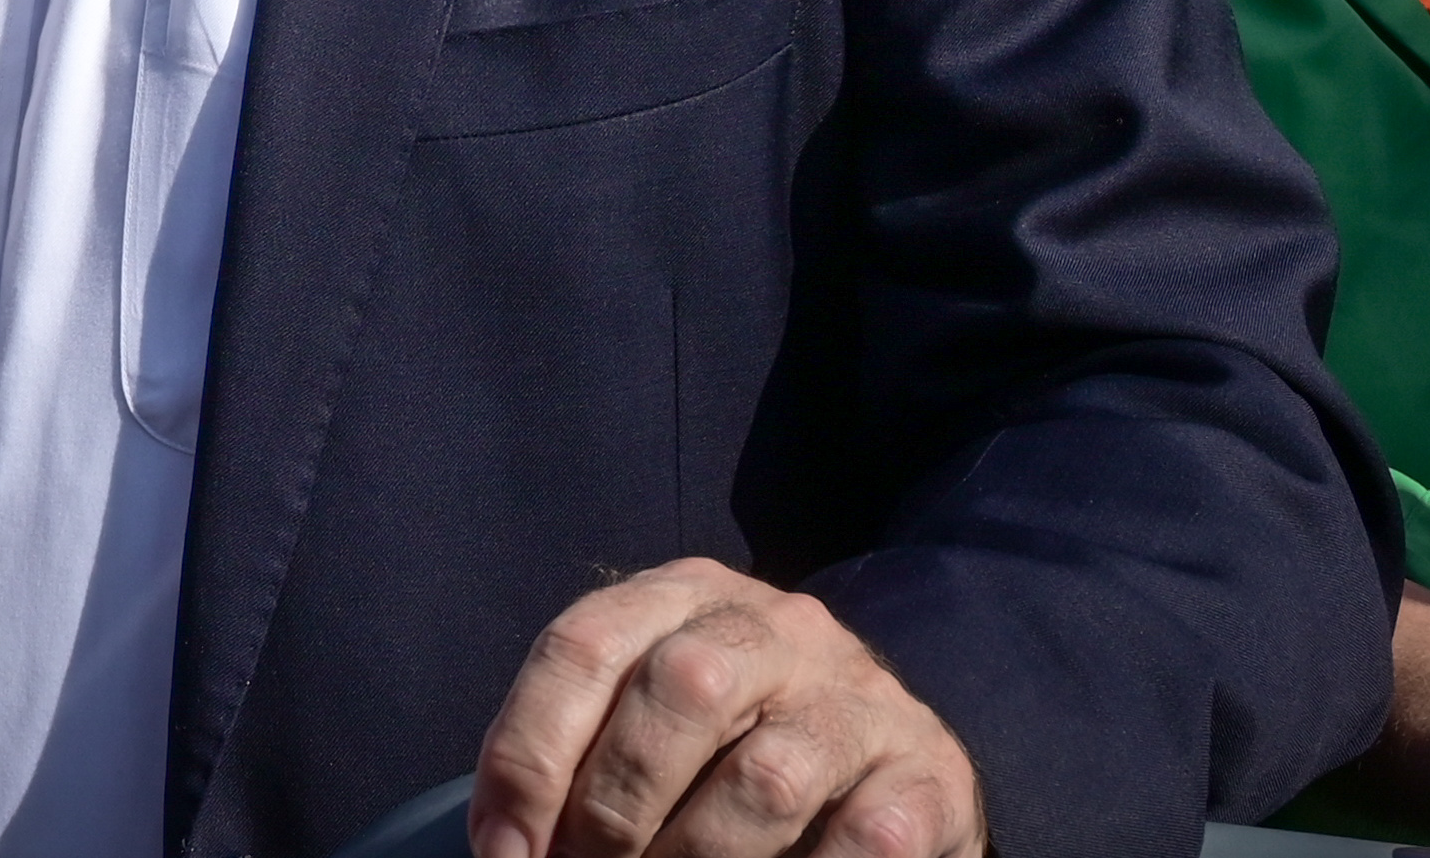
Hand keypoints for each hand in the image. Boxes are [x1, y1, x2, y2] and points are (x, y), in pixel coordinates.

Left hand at [474, 559, 981, 857]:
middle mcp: (776, 626)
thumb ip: (585, 757)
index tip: (503, 850)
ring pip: (764, 777)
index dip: (528, 755)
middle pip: (677, 689)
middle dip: (612, 806)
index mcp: (685, 598)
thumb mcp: (656, 724)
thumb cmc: (739, 750)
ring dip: (696, 857)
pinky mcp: (927, 774)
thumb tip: (508, 846)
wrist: (896, 764)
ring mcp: (858, 697)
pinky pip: (862, 839)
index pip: (584, 647)